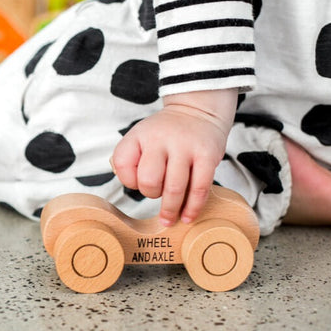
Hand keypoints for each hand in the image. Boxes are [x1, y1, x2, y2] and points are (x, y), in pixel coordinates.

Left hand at [111, 89, 237, 226]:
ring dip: (170, 209)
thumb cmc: (165, 132)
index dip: (129, 179)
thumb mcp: (140, 135)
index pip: (123, 164)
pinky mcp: (207, 156)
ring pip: (174, 188)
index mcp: (140, 135)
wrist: (198, 110)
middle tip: (157, 193)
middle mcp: (161, 139)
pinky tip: (188, 216)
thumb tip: (131, 186)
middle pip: (149, 180)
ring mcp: (185, 147)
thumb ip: (130, 158)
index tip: (138, 181)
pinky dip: (192, 207)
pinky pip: (199, 188)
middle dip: (151, 194)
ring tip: (169, 219)